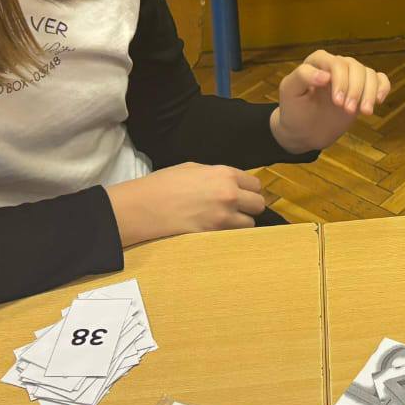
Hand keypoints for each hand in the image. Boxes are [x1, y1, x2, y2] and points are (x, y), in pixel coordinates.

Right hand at [105, 163, 265, 246]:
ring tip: (225, 221)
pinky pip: (235, 235)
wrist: (146, 206)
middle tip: (237, 209)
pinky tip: (217, 229)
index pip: (255, 184)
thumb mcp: (194, 168)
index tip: (242, 194)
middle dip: (249, 207)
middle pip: (259, 204)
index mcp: (225, 174)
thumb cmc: (165, 183)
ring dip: (241, 222)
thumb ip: (217, 175)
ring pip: (250, 223)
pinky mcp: (215, 234)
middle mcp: (230, 194)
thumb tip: (230, 183)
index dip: (249, 189)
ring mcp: (224, 216)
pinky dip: (230, 234)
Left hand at [270, 50, 391, 154]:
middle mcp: (336, 65)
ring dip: (369, 92)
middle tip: (348, 112)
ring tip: (365, 113)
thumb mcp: (289, 92)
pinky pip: (379, 79)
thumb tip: (325, 75)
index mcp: (317, 62)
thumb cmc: (294, 110)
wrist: (304, 131)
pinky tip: (378, 101)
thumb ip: (302, 77)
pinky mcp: (362, 89)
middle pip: (355, 67)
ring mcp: (351, 77)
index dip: (340, 80)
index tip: (338, 102)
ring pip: (369, 73)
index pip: (336, 63)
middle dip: (355, 90)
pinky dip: (383, 87)